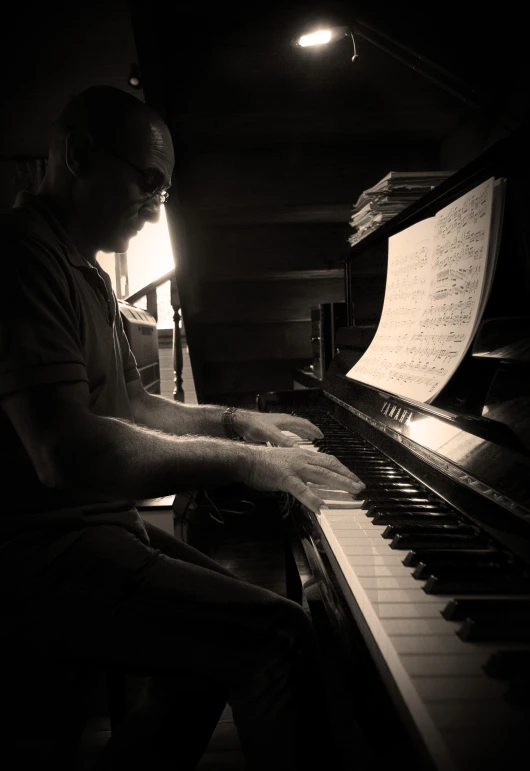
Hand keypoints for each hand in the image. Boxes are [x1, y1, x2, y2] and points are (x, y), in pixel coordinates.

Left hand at [234, 411, 323, 446]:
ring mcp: (277, 424)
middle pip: (300, 425)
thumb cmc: (254, 425)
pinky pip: (286, 432)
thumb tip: (298, 449)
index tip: (321, 435)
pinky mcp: (271, 428)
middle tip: (317, 437)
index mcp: (286, 420)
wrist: (240, 422)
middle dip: (310, 431)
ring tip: (307, 438)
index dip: (313, 430)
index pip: (304, 424)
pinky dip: (291, 436)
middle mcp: (283, 421)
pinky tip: (289, 442)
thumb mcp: (271, 434)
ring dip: (301, 433)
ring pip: (293, 428)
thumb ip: (284, 441)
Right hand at [244, 444, 364, 513]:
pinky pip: (302, 490)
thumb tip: (312, 478)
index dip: (343, 469)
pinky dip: (313, 498)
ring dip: (340, 484)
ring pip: (323, 475)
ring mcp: (295, 468)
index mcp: (304, 454)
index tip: (354, 477)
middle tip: (360, 487)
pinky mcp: (286, 478)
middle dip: (347, 477)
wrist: (247, 459)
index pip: (329, 461)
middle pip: (331, 467)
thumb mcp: (287, 461)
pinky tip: (321, 507)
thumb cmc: (264, 462)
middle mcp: (303, 458)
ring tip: (352, 492)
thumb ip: (301, 468)